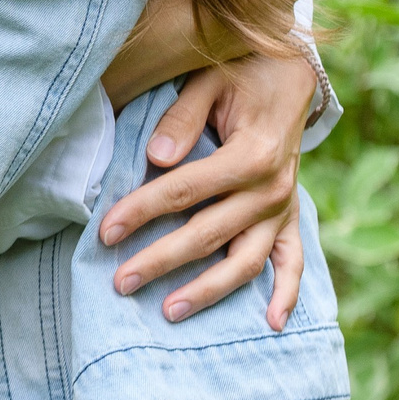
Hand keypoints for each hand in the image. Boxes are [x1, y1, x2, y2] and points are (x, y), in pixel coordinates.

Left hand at [99, 51, 316, 328]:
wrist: (292, 74)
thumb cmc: (241, 74)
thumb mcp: (209, 80)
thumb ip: (183, 117)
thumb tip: (155, 156)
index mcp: (251, 154)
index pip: (184, 191)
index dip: (141, 211)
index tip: (105, 231)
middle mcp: (272, 189)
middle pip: (208, 234)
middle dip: (161, 260)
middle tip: (120, 281)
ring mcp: (284, 208)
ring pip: (246, 261)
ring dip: (209, 290)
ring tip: (170, 311)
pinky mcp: (291, 217)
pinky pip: (292, 261)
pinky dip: (286, 294)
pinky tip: (271, 325)